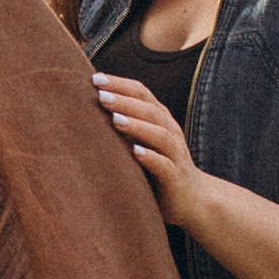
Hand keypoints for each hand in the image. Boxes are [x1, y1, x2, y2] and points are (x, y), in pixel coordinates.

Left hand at [91, 72, 204, 225]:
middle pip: (149, 110)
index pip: (141, 94)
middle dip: (125, 101)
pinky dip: (151, 157)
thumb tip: (84, 110)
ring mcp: (175, 155)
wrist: (194, 199)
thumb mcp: (140, 142)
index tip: (94, 78)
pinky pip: (164, 166)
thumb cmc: (157, 167)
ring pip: (159, 135)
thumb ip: (122, 127)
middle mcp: (170, 132)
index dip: (120, 84)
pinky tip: (135, 152)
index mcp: (160, 119)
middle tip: (100, 94)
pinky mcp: (175, 178)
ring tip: (115, 120)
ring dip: (137, 126)